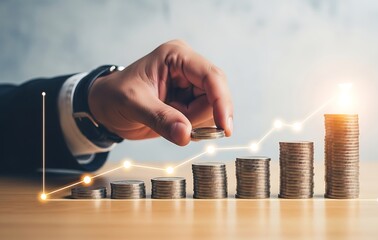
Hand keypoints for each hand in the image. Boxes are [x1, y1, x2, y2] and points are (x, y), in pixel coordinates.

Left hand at [88, 40, 232, 145]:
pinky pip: (204, 119)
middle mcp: (188, 67)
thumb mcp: (133, 105)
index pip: (211, 75)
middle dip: (200, 117)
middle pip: (215, 95)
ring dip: (194, 124)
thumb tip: (185, 134)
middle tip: (179, 128)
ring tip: (167, 122)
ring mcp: (191, 84)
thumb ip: (160, 118)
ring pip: (211, 109)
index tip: (224, 127)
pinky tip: (174, 126)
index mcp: (176, 56)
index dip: (222, 101)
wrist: (105, 108)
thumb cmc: (114, 97)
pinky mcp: (190, 100)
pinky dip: (192, 129)